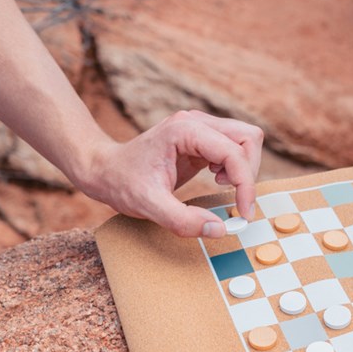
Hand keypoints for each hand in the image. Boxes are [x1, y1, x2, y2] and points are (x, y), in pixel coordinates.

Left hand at [78, 110, 263, 237]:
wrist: (104, 169)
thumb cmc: (122, 183)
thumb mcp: (149, 206)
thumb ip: (183, 221)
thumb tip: (220, 229)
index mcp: (185, 130)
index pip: (234, 152)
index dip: (245, 184)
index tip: (243, 213)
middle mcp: (196, 122)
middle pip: (248, 138)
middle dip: (248, 172)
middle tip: (231, 196)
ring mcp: (200, 127)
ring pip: (246, 139)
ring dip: (243, 167)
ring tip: (220, 184)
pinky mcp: (202, 139)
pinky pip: (234, 147)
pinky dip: (234, 166)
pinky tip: (215, 179)